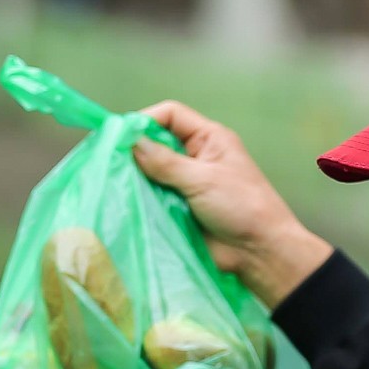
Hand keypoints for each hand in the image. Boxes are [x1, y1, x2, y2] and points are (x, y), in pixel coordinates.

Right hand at [133, 100, 333, 307]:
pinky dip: (139, 200)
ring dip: (136, 179)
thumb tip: (130, 143)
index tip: (121, 135)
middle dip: (135, 151)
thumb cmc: (242, 207)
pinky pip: (152, 199)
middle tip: (110, 161)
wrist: (259, 252)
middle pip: (156, 143)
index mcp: (208, 139)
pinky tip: (124, 203)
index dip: (145, 120)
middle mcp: (194, 158)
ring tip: (115, 184)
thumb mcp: (203, 179)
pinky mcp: (177, 210)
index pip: (171, 115)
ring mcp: (184, 184)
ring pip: (150, 173)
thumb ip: (165, 162)